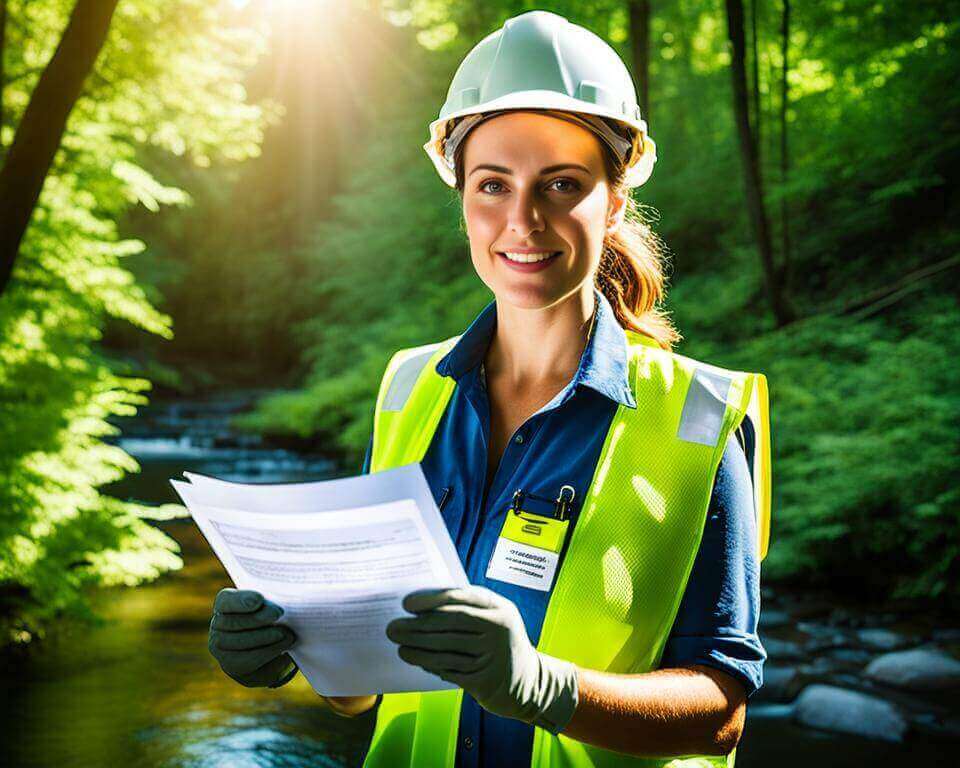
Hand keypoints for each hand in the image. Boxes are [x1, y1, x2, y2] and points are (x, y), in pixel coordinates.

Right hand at [209, 588, 298, 687]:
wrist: (275, 646)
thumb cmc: (274, 616)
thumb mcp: (273, 605)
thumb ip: (271, 602)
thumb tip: (278, 606)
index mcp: (225, 604)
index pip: (225, 600)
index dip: (240, 600)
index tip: (259, 600)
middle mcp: (218, 626)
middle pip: (231, 622)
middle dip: (257, 618)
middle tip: (278, 614)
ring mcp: (222, 649)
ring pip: (238, 643)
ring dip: (264, 637)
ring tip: (285, 633)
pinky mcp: (233, 666)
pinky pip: (247, 661)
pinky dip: (268, 652)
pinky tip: (284, 646)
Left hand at [385, 586, 578, 732]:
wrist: (530, 683)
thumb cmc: (502, 643)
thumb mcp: (496, 619)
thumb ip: (469, 609)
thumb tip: (422, 608)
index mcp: (500, 608)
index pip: (461, 597)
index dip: (431, 599)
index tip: (407, 603)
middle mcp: (499, 629)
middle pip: (449, 624)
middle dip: (417, 626)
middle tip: (393, 627)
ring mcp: (493, 655)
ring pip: (446, 649)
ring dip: (417, 648)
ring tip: (399, 646)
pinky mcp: (485, 680)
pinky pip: (450, 670)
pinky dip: (429, 665)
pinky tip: (415, 660)